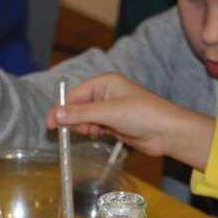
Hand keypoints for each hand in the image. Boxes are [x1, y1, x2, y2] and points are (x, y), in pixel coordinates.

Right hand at [45, 73, 215, 169]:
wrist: (167, 132)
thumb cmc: (143, 114)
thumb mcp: (108, 112)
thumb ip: (80, 114)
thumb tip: (55, 115)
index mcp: (104, 83)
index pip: (74, 94)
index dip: (61, 109)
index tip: (50, 124)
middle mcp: (105, 94)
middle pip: (77, 107)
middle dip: (74, 120)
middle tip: (79, 130)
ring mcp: (110, 110)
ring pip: (85, 119)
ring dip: (84, 127)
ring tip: (96, 132)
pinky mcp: (114, 124)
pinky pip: (94, 127)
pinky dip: (93, 132)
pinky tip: (101, 135)